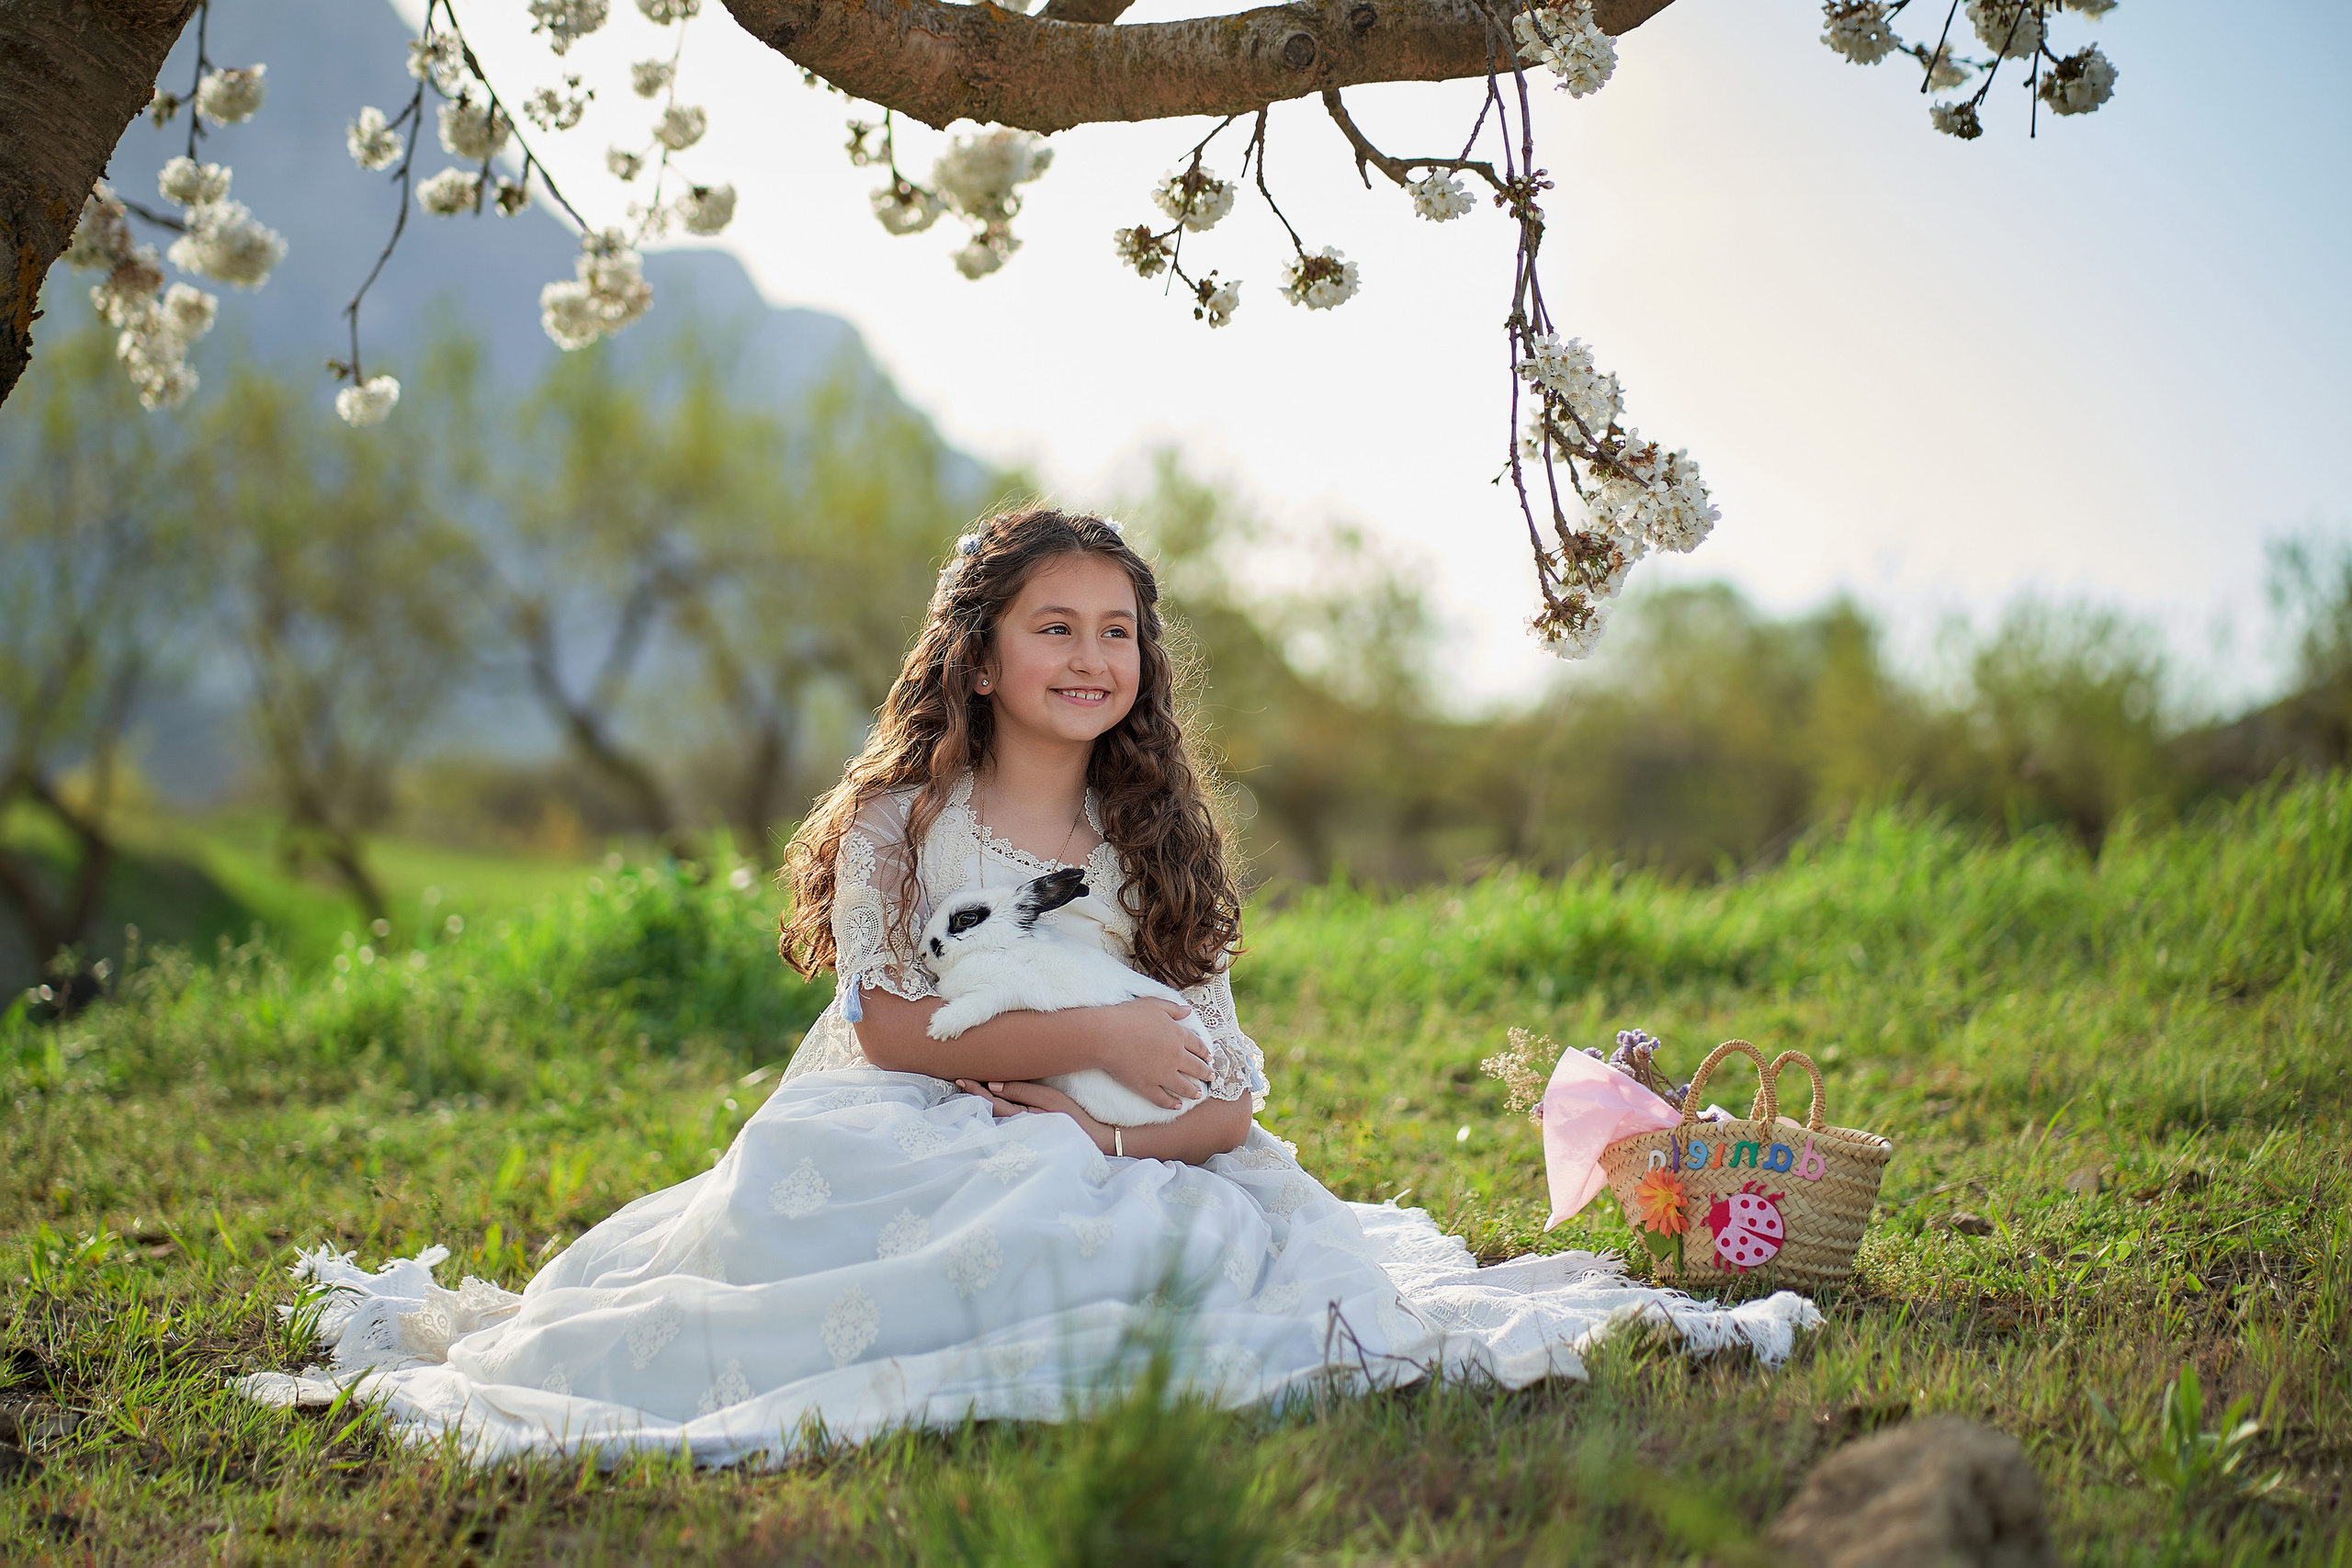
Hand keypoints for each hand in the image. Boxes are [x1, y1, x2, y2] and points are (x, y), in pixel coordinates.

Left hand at [954, 1078, 1110, 1151]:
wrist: (1094, 1139)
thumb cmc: (1073, 1117)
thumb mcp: (1049, 1100)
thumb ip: (1022, 1091)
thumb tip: (993, 1085)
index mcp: (1019, 1118)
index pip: (991, 1102)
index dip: (975, 1090)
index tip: (960, 1079)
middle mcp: (1016, 1126)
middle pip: (990, 1108)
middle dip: (975, 1094)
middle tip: (958, 1079)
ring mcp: (1022, 1128)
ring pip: (997, 1112)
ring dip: (983, 1100)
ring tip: (970, 1086)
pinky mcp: (1029, 1128)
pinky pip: (1007, 1115)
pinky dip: (996, 1105)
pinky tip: (991, 1098)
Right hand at [1097, 997, 1210, 1110]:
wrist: (1108, 1035)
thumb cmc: (1129, 1016)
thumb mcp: (1154, 1004)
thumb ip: (1173, 1008)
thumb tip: (1188, 1011)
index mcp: (1178, 1035)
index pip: (1198, 1046)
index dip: (1205, 1052)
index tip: (1209, 1058)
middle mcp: (1175, 1056)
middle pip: (1196, 1067)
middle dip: (1205, 1073)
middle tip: (1210, 1077)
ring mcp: (1162, 1074)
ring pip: (1184, 1086)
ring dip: (1193, 1091)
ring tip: (1198, 1094)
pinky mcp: (1147, 1087)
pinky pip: (1163, 1099)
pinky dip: (1172, 1104)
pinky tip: (1177, 1106)